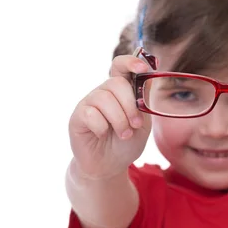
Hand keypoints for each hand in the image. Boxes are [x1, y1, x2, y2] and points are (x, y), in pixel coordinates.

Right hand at [68, 55, 151, 178]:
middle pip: (117, 83)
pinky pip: (91, 114)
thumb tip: (150, 73)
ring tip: (123, 135)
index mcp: (121, 91)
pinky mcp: (78, 116)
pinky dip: (102, 127)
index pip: (121, 66)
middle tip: (135, 125)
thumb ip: (144, 99)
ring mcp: (89, 103)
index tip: (143, 68)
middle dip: (130, 105)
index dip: (131, 62)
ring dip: (119, 120)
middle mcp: (104, 92)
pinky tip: (102, 135)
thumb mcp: (143, 121)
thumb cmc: (126, 142)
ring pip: (105, 98)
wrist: (110, 165)